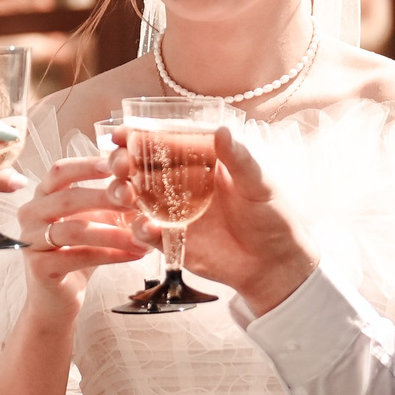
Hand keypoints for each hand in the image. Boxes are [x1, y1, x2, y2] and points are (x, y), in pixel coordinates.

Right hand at [14, 154, 143, 310]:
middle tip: (138, 200)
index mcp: (42, 196)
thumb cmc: (77, 253)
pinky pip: (78, 257)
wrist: (57, 300)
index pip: (60, 171)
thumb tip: (143, 182)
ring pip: (74, 230)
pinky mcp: (39, 268)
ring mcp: (31, 241)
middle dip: (106, 197)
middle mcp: (30, 214)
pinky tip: (134, 254)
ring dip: (113, 232)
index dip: (88, 165)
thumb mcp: (93, 220)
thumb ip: (107, 201)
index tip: (118, 163)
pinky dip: (110, 254)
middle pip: (68, 198)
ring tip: (143, 235)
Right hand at [111, 127, 317, 313]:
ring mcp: (175, 213)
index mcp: (202, 162)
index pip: (166, 143)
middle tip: (119, 164)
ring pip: (136, 199)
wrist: (275, 264)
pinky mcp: (173, 241)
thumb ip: (238, 159)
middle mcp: (183, 184)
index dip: (140, 136)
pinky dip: (140, 230)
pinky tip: (146, 228)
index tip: (120, 133)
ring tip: (125, 195)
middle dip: (123, 163)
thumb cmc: (274, 217)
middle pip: (142, 168)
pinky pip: (147, 233)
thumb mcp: (260, 184)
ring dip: (123, 193)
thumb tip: (221, 130)